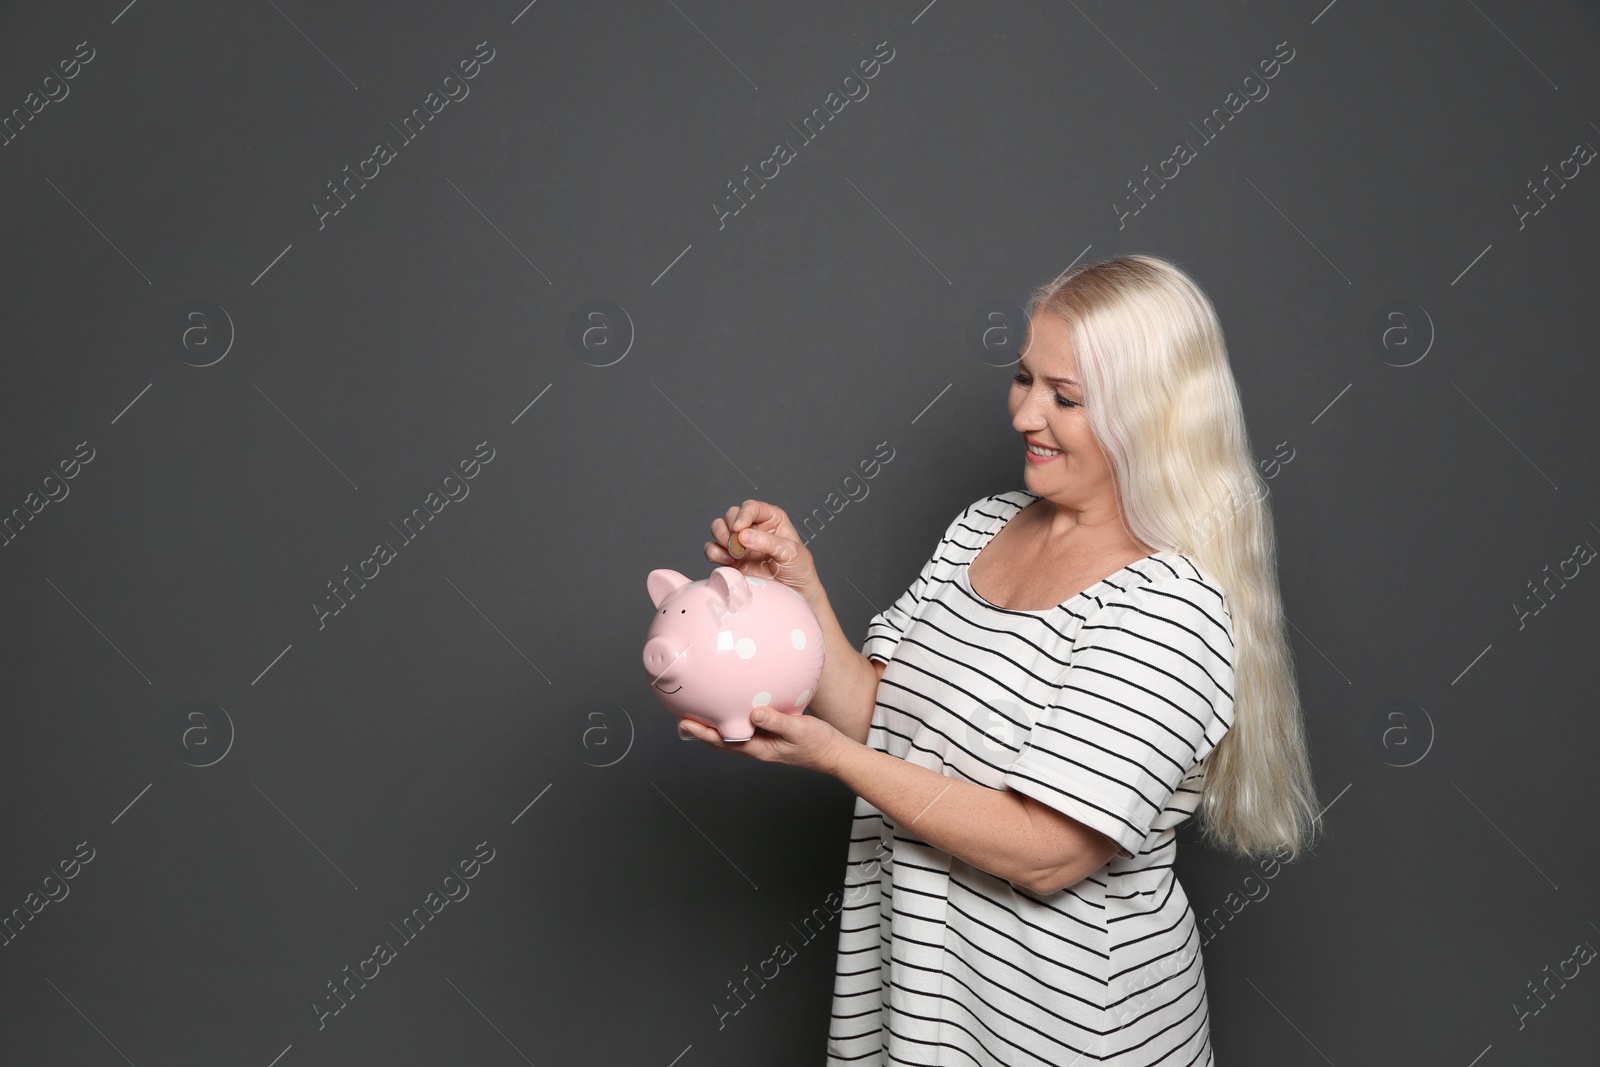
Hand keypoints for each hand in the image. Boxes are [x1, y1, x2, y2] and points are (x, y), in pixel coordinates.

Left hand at [678, 707, 851, 774]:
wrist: (834, 753)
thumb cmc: (819, 744)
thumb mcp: (799, 730)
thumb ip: (777, 721)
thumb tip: (754, 712)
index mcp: (760, 749)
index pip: (724, 742)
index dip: (703, 733)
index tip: (685, 723)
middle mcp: (757, 747)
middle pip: (721, 742)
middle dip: (701, 732)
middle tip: (682, 719)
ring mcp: (763, 743)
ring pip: (731, 737)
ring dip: (714, 727)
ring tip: (699, 714)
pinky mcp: (770, 736)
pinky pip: (746, 729)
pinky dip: (733, 721)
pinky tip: (733, 709)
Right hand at [705, 500, 817, 596]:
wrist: (793, 594)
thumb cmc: (798, 570)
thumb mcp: (791, 552)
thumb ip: (767, 542)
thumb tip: (743, 535)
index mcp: (771, 518)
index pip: (751, 507)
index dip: (743, 514)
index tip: (739, 528)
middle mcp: (754, 527)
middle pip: (731, 514)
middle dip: (730, 527)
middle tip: (737, 543)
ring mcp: (740, 543)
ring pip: (718, 527)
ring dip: (721, 538)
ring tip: (734, 553)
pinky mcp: (730, 559)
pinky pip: (712, 549)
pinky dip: (715, 553)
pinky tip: (730, 562)